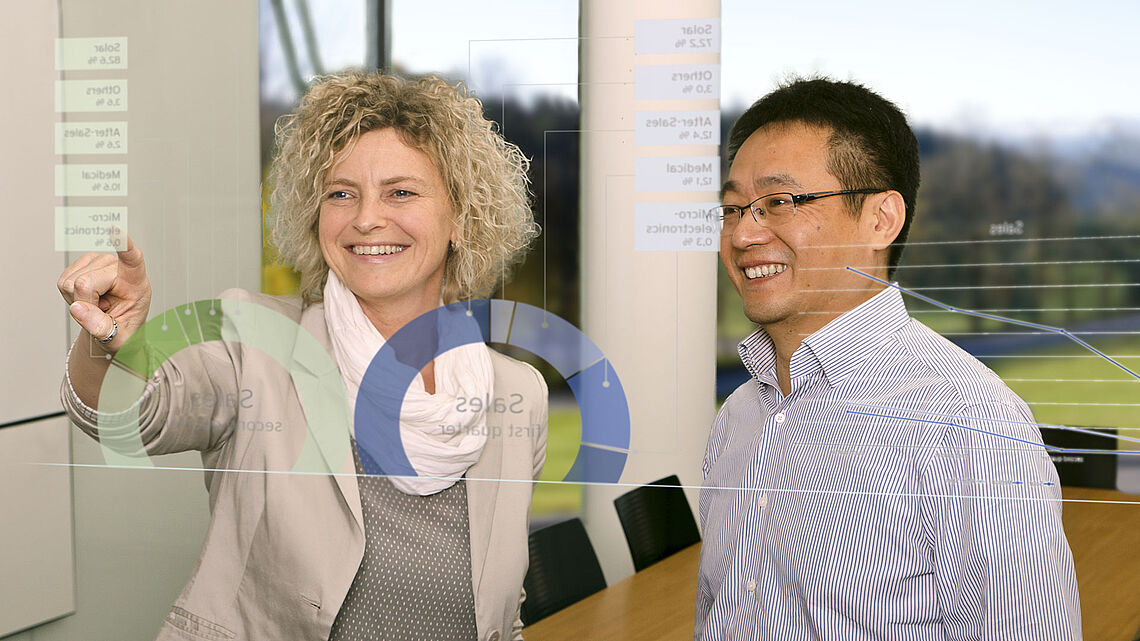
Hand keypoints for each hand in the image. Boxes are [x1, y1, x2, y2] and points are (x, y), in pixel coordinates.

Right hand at [57, 236, 151, 354]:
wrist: (116, 328)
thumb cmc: (124, 330)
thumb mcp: (119, 338)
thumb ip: (101, 327)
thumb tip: (78, 309)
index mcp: (136, 280)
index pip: (132, 259)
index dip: (122, 245)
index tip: (115, 231)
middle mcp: (116, 265)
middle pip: (86, 282)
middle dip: (86, 303)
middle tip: (102, 311)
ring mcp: (98, 261)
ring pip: (70, 283)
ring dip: (79, 300)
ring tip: (98, 305)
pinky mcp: (83, 263)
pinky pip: (62, 282)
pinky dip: (70, 296)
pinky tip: (87, 299)